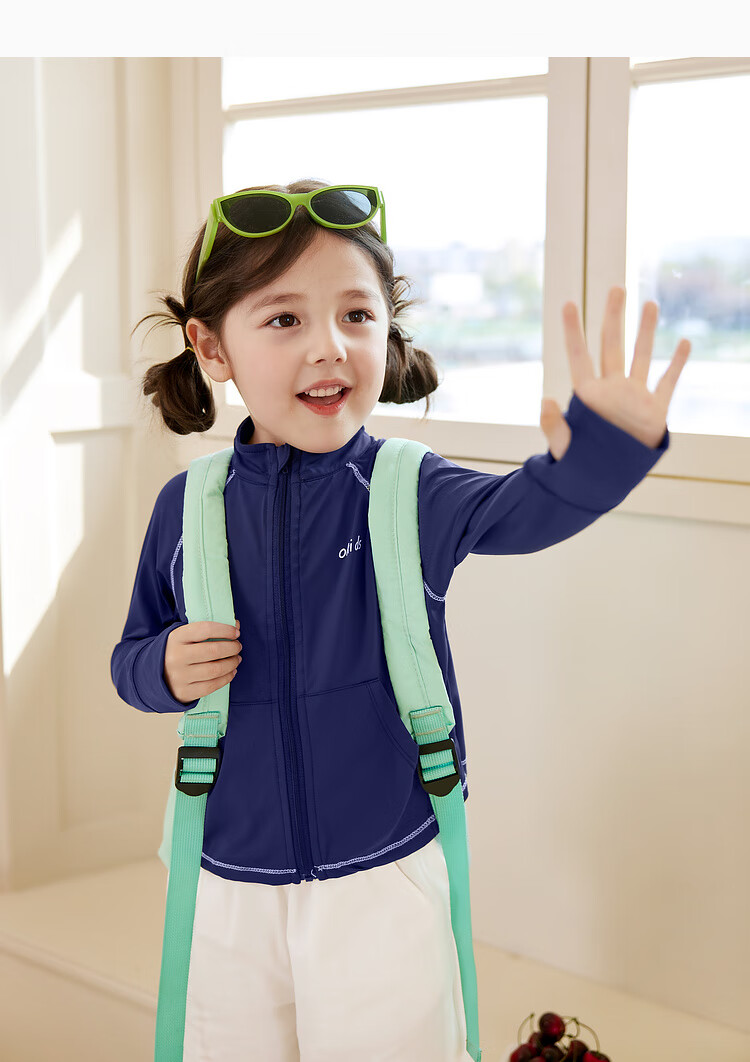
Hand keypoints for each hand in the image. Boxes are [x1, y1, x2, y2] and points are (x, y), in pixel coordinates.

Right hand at [164, 620, 241, 703]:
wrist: (154, 675)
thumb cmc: (177, 651)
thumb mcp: (185, 636)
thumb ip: (208, 630)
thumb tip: (236, 625)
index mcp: (176, 638)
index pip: (205, 629)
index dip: (225, 630)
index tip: (236, 632)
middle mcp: (176, 657)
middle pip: (213, 651)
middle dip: (232, 647)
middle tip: (237, 647)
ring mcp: (179, 676)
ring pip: (215, 669)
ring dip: (232, 663)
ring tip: (236, 659)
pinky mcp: (185, 692)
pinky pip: (212, 686)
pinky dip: (226, 678)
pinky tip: (231, 672)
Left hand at [540, 286, 691, 459]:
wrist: (604, 483)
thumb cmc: (577, 466)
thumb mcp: (564, 445)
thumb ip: (554, 424)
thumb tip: (545, 401)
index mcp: (588, 395)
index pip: (579, 356)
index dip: (573, 330)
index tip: (568, 304)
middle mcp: (611, 389)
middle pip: (612, 345)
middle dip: (613, 317)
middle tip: (616, 288)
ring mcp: (633, 397)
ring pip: (641, 356)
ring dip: (645, 331)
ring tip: (649, 304)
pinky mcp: (654, 411)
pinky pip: (667, 382)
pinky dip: (677, 364)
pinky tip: (684, 342)